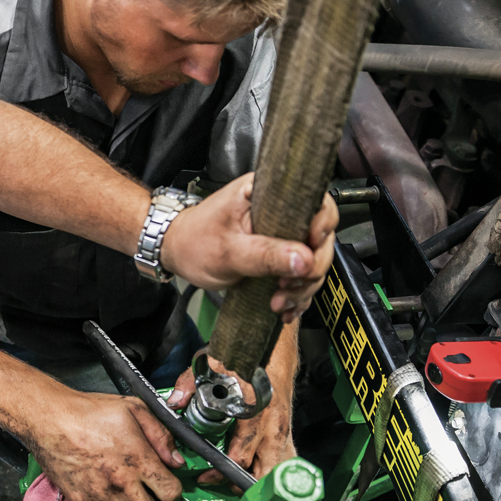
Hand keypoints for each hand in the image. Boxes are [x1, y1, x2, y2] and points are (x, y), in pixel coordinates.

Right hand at [28, 392, 185, 500]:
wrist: (49, 419)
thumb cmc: (88, 413)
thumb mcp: (133, 409)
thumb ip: (161, 435)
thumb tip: (176, 459)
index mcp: (138, 461)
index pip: (171, 493)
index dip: (172, 488)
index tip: (165, 482)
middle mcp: (121, 483)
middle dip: (153, 499)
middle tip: (147, 487)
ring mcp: (100, 496)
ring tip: (125, 487)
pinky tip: (105, 488)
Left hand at [160, 173, 339, 322]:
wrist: (178, 253)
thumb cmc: (194, 240)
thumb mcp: (229, 251)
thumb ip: (266, 255)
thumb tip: (304, 259)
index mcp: (268, 193)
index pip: (315, 201)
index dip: (322, 225)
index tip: (312, 248)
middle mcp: (281, 210)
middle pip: (320, 236)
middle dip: (311, 268)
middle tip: (288, 286)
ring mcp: (282, 234)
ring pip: (313, 260)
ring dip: (303, 286)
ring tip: (280, 301)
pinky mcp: (280, 255)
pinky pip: (301, 274)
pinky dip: (297, 294)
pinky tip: (285, 306)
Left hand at [167, 355, 296, 488]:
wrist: (275, 347)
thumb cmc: (247, 357)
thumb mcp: (213, 363)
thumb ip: (190, 382)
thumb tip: (175, 401)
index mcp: (255, 412)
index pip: (242, 455)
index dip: (222, 471)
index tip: (207, 476)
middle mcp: (273, 424)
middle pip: (265, 469)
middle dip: (244, 482)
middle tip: (225, 483)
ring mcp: (284, 428)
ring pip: (279, 465)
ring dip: (261, 477)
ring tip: (240, 479)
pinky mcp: (288, 428)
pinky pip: (287, 456)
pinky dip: (274, 467)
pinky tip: (260, 470)